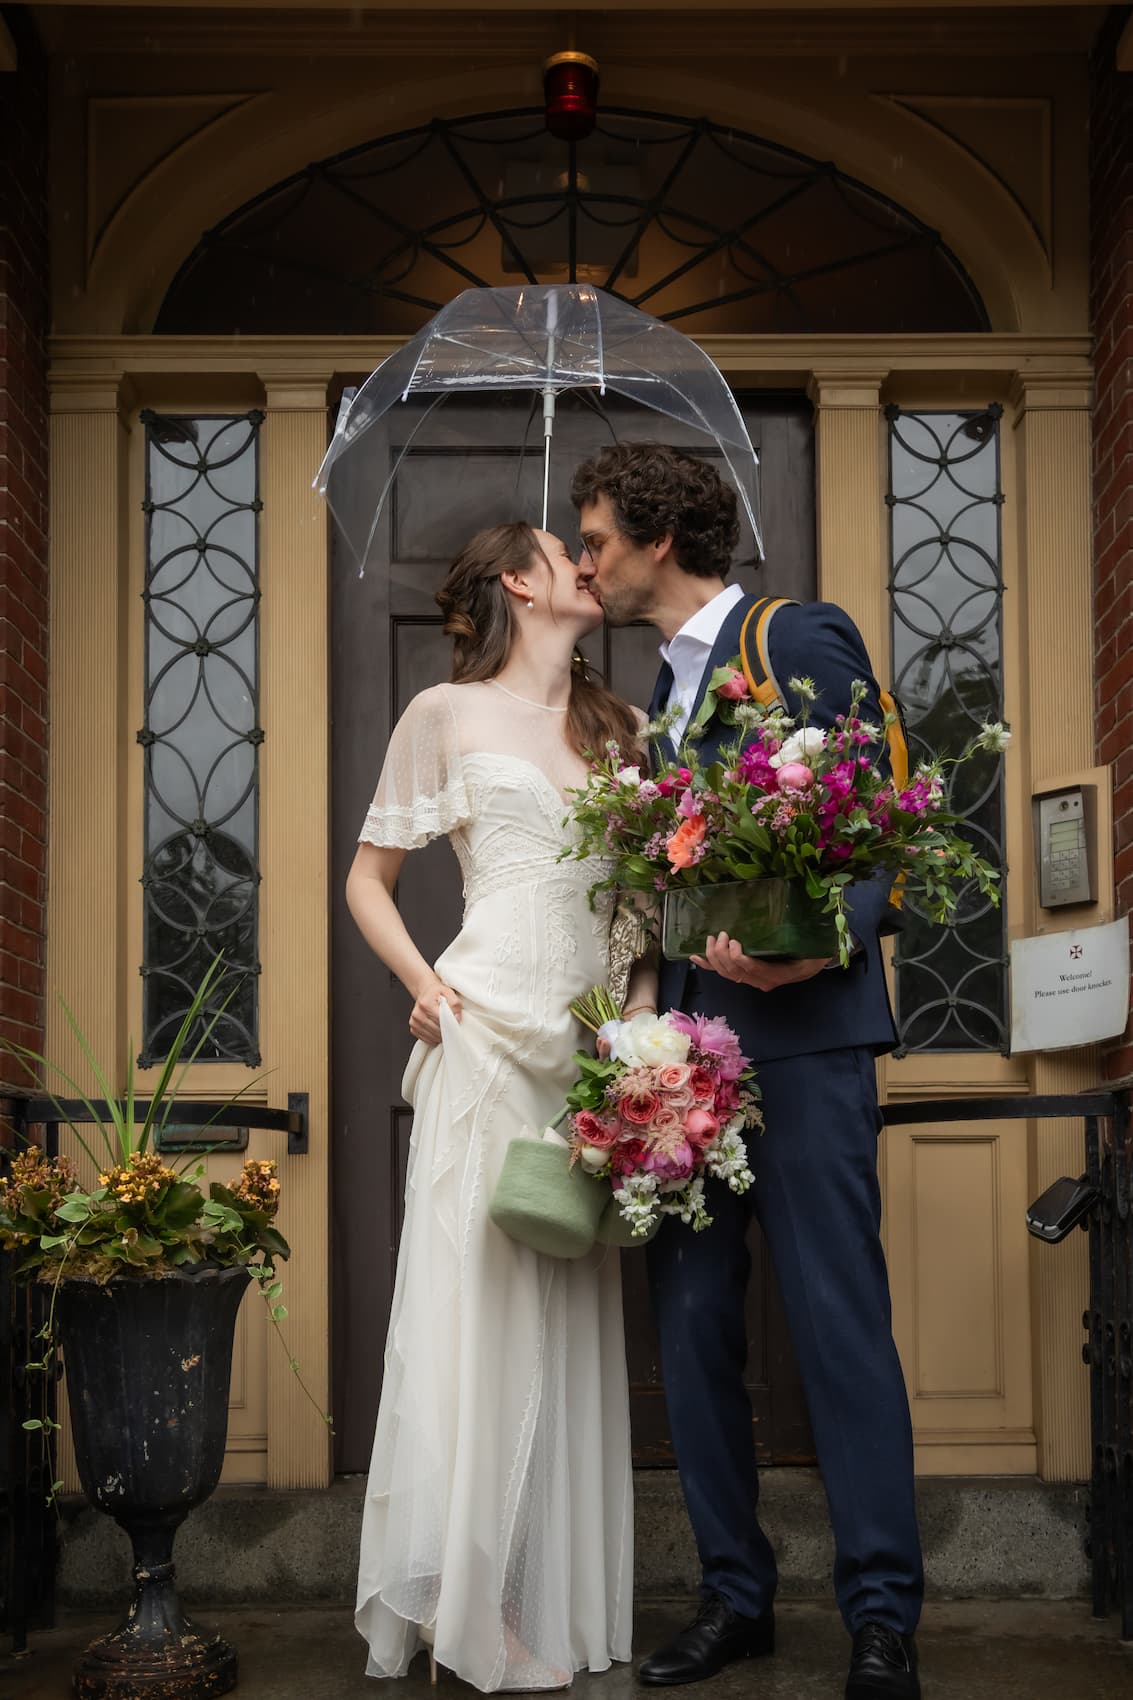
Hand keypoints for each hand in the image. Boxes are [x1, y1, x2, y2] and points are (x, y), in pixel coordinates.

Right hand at [409, 975, 462, 1045]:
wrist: (426, 992)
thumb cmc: (438, 993)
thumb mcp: (449, 993)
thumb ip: (455, 1005)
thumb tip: (456, 1019)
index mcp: (425, 1004)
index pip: (440, 1020)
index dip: (450, 1024)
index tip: (457, 1024)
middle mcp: (417, 1014)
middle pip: (436, 1030)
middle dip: (447, 1031)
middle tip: (453, 1027)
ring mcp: (414, 1022)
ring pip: (432, 1037)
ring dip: (441, 1036)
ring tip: (445, 1027)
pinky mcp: (413, 1028)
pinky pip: (427, 1039)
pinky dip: (434, 1038)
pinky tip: (438, 1031)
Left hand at [691, 932, 832, 990]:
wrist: (811, 965)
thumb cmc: (810, 953)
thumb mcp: (809, 948)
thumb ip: (800, 941)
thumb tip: (792, 921)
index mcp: (776, 974)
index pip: (752, 970)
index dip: (739, 958)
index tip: (735, 941)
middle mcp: (761, 981)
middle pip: (734, 972)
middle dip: (723, 954)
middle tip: (722, 935)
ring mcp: (752, 980)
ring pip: (727, 973)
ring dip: (715, 957)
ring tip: (712, 939)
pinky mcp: (745, 975)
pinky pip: (724, 973)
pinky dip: (709, 966)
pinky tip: (696, 958)